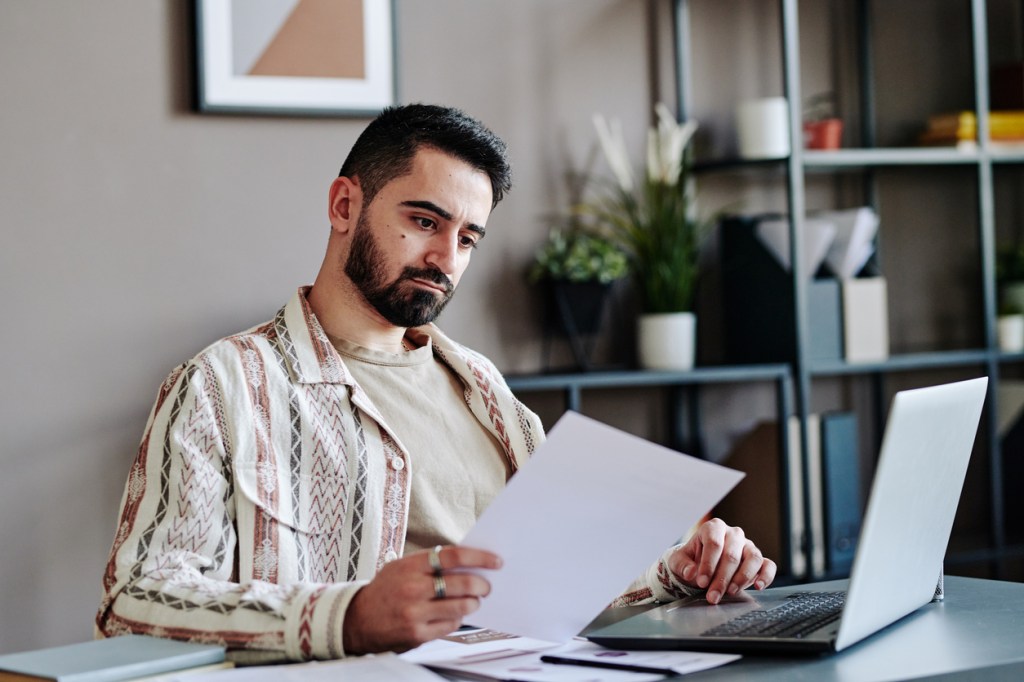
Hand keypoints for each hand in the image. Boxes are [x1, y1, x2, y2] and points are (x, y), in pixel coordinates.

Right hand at [343, 545, 500, 653]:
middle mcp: (413, 588)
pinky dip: (458, 619)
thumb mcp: (401, 567)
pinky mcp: (417, 634)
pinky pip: (451, 626)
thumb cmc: (385, 590)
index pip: (453, 556)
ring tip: (473, 600)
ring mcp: (415, 613)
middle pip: (462, 583)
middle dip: (482, 585)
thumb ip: (430, 563)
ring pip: (461, 607)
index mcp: (410, 566)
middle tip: (487, 586)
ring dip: (473, 603)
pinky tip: (454, 615)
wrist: (357, 620)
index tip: (495, 561)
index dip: (479, 557)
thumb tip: (467, 562)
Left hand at [667, 518, 775, 604]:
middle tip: (713, 596)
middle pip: (732, 554)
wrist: (702, 566)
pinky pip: (768, 565)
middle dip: (721, 578)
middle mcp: (733, 534)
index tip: (701, 582)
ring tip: (730, 592)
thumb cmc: (691, 560)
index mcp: (713, 528)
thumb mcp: (679, 561)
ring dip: (742, 578)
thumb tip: (690, 572)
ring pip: (753, 558)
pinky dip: (766, 576)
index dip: (708, 564)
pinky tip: (758, 587)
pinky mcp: (759, 559)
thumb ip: (682, 565)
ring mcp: (748, 545)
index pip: (714, 543)